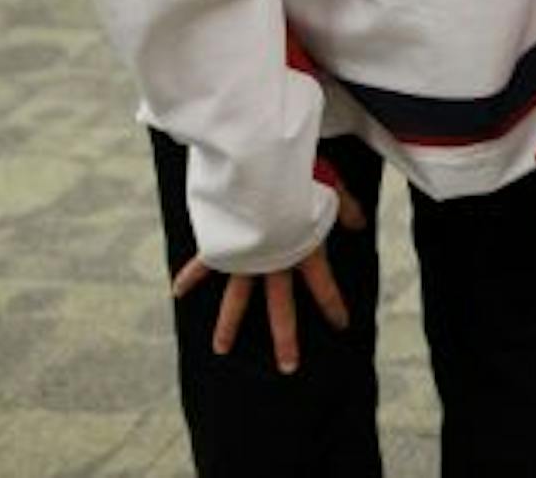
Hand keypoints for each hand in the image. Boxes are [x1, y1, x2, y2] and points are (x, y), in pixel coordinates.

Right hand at [169, 181, 365, 374]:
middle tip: (288, 368)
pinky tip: (176, 292)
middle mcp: (275, 262)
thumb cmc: (304, 174)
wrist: (263, 167)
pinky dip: (189, 277)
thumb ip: (346, 209)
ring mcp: (245, 258)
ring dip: (228, 325)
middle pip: (282, 309)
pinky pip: (203, 265)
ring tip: (221, 350)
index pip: (324, 287)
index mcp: (305, 251)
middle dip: (286, 339)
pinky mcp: (222, 245)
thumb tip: (359, 223)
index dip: (334, 306)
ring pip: (236, 301)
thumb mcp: (334, 189)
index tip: (341, 326)